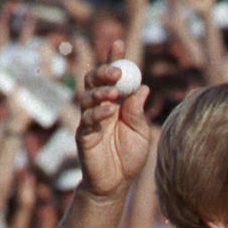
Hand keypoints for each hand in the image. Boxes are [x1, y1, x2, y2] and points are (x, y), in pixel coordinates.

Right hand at [76, 47, 151, 197]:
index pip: (114, 77)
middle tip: (116, 71)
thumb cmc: (130, 157)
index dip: (114, 59)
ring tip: (113, 93)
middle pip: (94, 81)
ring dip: (100, 92)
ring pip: (87, 97)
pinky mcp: (83, 135)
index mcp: (116, 103)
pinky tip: (109, 111)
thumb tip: (143, 88)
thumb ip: (138, 112)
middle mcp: (101, 107)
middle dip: (103, 72)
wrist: (116, 184)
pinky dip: (98, 113)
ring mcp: (90, 120)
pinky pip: (87, 119)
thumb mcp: (141, 132)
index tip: (118, 42)